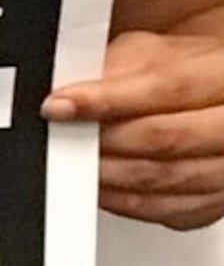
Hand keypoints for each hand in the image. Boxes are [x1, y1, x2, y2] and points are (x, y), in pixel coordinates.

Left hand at [49, 30, 223, 230]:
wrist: (215, 103)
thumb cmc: (184, 76)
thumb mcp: (151, 55)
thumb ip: (115, 70)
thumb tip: (69, 95)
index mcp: (222, 76)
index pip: (166, 87)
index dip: (107, 99)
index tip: (59, 106)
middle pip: (168, 138)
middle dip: (106, 140)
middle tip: (63, 137)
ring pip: (168, 179)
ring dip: (111, 174)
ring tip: (74, 161)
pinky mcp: (219, 201)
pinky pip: (171, 210)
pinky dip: (127, 201)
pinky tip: (102, 186)